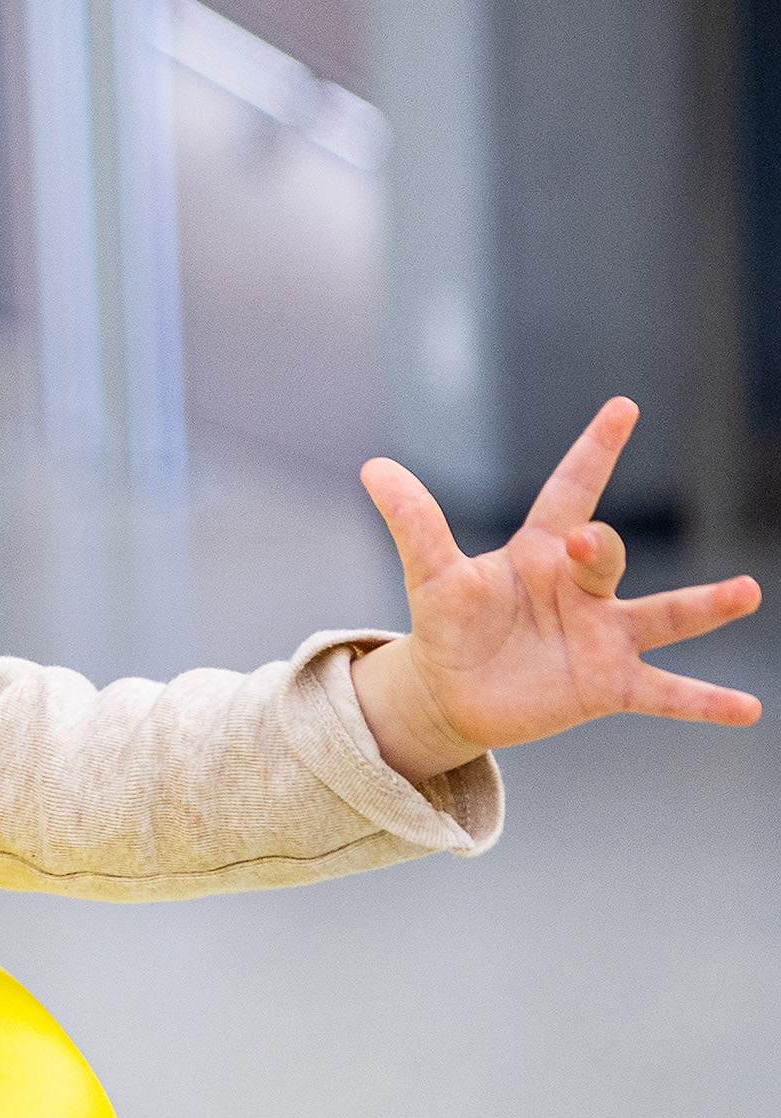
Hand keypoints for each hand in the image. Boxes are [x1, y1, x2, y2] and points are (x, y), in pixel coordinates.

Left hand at [349, 397, 760, 782]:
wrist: (453, 694)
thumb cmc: (447, 626)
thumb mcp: (428, 575)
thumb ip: (412, 521)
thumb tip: (373, 466)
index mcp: (539, 553)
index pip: (571, 490)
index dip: (594, 450)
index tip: (623, 407)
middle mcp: (581, 590)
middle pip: (604, 556)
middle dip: (600, 548)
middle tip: (585, 544)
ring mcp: (602, 637)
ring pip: (662, 616)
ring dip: (704, 606)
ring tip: (745, 591)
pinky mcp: (608, 686)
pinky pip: (664, 692)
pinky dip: (702, 701)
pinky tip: (746, 711)